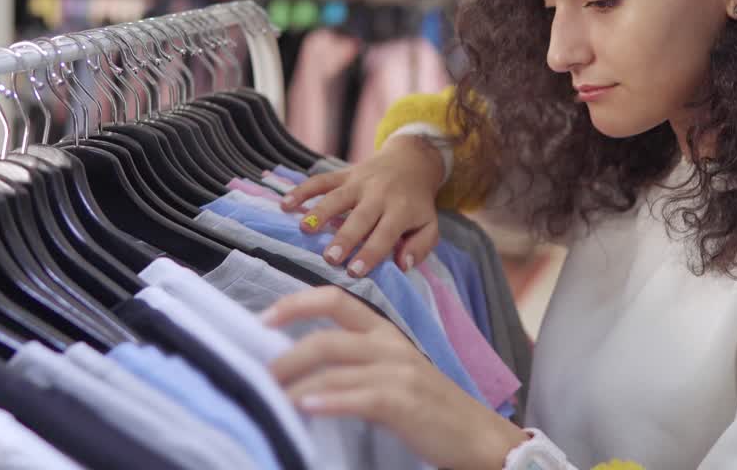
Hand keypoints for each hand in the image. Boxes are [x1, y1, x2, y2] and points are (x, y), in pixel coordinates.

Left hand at [263, 286, 527, 469]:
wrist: (478, 436)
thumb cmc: (429, 408)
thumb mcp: (391, 373)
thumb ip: (353, 364)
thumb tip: (298, 370)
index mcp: (384, 332)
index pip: (335, 300)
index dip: (296, 303)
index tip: (263, 320)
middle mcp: (390, 344)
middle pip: (326, 337)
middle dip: (285, 356)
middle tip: (257, 375)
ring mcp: (398, 372)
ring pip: (335, 367)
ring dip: (295, 383)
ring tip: (268, 396)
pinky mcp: (404, 401)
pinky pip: (358, 396)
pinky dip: (328, 400)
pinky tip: (304, 407)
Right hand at [281, 135, 444, 275]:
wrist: (411, 161)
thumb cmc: (416, 203)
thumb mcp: (429, 225)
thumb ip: (420, 247)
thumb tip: (402, 265)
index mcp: (400, 210)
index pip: (384, 234)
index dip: (370, 253)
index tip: (354, 272)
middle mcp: (379, 195)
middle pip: (359, 217)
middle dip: (344, 237)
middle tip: (330, 258)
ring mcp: (359, 182)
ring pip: (337, 197)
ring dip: (319, 213)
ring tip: (303, 230)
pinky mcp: (344, 173)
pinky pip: (321, 180)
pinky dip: (303, 190)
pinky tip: (286, 204)